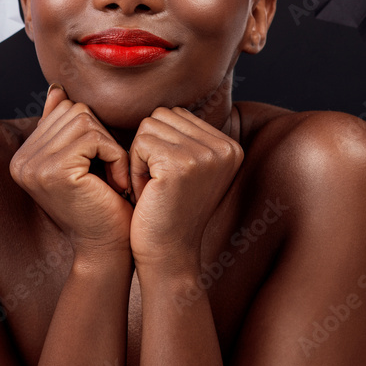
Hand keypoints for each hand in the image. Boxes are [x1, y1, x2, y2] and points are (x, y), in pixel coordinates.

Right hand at [10, 86, 132, 260]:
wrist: (108, 247)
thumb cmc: (100, 203)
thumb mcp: (80, 160)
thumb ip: (64, 127)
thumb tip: (57, 89)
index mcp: (22, 156)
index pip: (64, 109)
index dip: (92, 132)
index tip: (98, 166)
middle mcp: (20, 160)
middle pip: (74, 111)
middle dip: (101, 136)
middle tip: (109, 172)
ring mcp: (34, 166)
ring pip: (85, 120)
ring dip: (110, 146)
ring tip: (112, 177)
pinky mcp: (54, 171)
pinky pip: (95, 138)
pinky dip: (115, 156)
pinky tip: (117, 183)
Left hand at [128, 107, 243, 273]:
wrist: (169, 256)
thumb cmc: (171, 211)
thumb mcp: (192, 170)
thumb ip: (189, 138)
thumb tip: (170, 109)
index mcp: (231, 147)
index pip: (178, 115)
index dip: (162, 144)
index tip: (168, 178)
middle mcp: (224, 148)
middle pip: (164, 115)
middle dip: (150, 147)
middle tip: (156, 184)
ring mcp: (204, 155)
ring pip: (149, 126)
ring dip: (140, 156)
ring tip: (152, 187)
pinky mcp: (179, 165)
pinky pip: (140, 143)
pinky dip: (134, 167)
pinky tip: (145, 193)